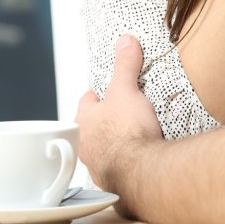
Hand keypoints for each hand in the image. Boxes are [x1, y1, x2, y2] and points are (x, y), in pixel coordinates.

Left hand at [75, 34, 161, 214]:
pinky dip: (129, 162)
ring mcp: (99, 166)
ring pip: (105, 148)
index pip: (87, 101)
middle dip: (107, 120)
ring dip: (116, 143)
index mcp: (82, 122)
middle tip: (125, 112)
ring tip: (135, 135)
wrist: (141, 172)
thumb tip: (125, 42)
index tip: (110, 88)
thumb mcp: (126, 90)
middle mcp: (85, 146)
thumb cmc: (126, 134)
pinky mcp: (116, 181)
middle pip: (94, 126)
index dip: (99, 93)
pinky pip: (121, 167)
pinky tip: (141, 158)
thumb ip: (124, 66)